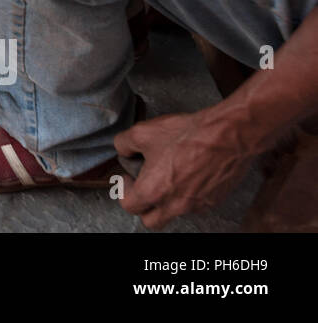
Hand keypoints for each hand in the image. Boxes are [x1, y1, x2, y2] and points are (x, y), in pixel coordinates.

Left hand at [113, 107, 255, 229]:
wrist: (227, 135)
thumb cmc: (186, 135)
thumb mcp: (143, 132)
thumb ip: (124, 144)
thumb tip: (124, 150)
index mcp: (154, 192)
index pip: (129, 206)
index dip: (124, 190)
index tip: (128, 176)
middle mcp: (175, 205)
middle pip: (152, 220)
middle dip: (144, 206)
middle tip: (145, 184)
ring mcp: (197, 205)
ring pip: (175, 211)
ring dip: (168, 199)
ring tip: (169, 173)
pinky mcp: (215, 199)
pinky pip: (196, 204)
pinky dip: (188, 193)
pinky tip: (189, 172)